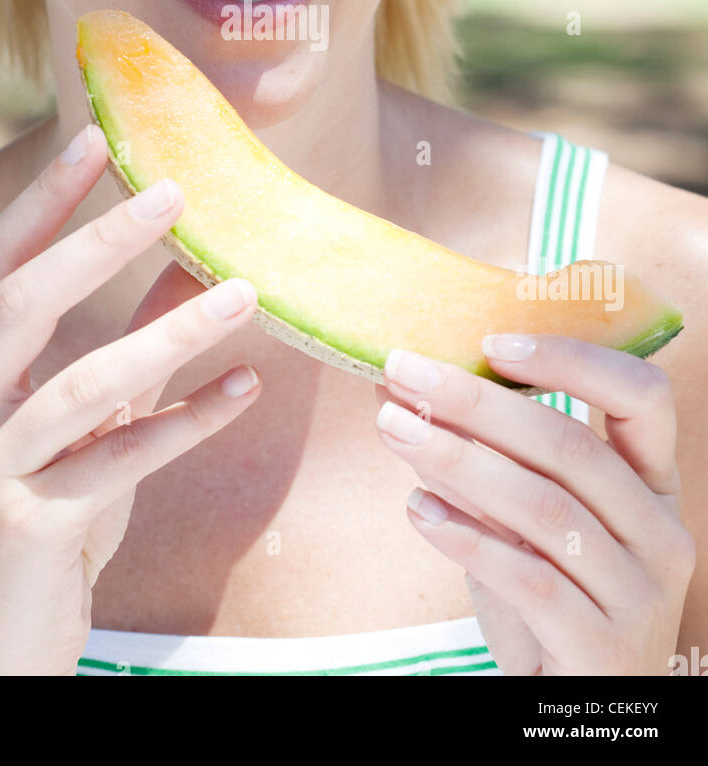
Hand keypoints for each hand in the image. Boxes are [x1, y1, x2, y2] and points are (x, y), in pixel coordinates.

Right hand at [0, 123, 260, 675]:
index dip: (43, 200)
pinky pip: (117, 462)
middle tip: (173, 192)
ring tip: (242, 293)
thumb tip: (203, 265)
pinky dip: (185, 422)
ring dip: (168, 333)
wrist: (7, 637)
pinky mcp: (30, 526)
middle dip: (97, 242)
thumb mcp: (95, 418)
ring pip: (80, 385)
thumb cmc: (52, 510)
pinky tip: (244, 390)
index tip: (95, 138)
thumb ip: (137, 342)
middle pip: (22, 304)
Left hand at [374, 335, 695, 675]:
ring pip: (545, 507)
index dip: (571, 358)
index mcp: (652, 484)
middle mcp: (660, 533)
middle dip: (477, 401)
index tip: (491, 340)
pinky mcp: (602, 648)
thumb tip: (398, 386)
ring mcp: (639, 595)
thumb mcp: (519, 521)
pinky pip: (531, 580)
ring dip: (458, 457)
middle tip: (403, 371)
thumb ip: (478, 456)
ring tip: (393, 427)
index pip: (642, 396)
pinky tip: (419, 511)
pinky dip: (468, 538)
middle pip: (571, 446)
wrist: (572, 711)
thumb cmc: (547, 600)